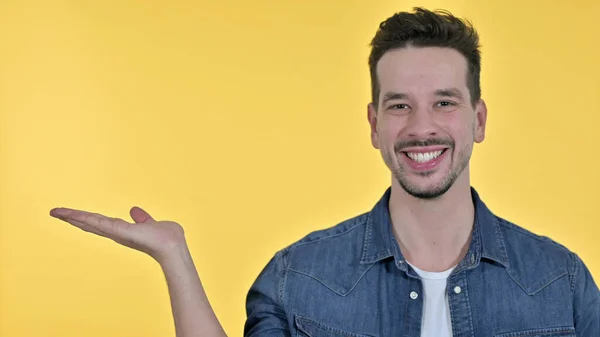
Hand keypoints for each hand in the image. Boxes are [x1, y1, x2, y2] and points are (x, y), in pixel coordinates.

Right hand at [50, 206, 185, 262]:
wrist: (173, 248)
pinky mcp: (119, 232)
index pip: (101, 222)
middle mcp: (117, 233)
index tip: (71, 214)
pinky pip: (100, 223)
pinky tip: (72, 215)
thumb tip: (135, 210)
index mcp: (124, 231)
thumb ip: (143, 218)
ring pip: (91, 223)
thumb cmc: (168, 239)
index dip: (86, 218)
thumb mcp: (154, 223)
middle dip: (73, 218)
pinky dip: (85, 219)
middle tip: (55, 212)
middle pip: (91, 223)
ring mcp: (117, 233)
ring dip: (74, 217)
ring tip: (57, 212)